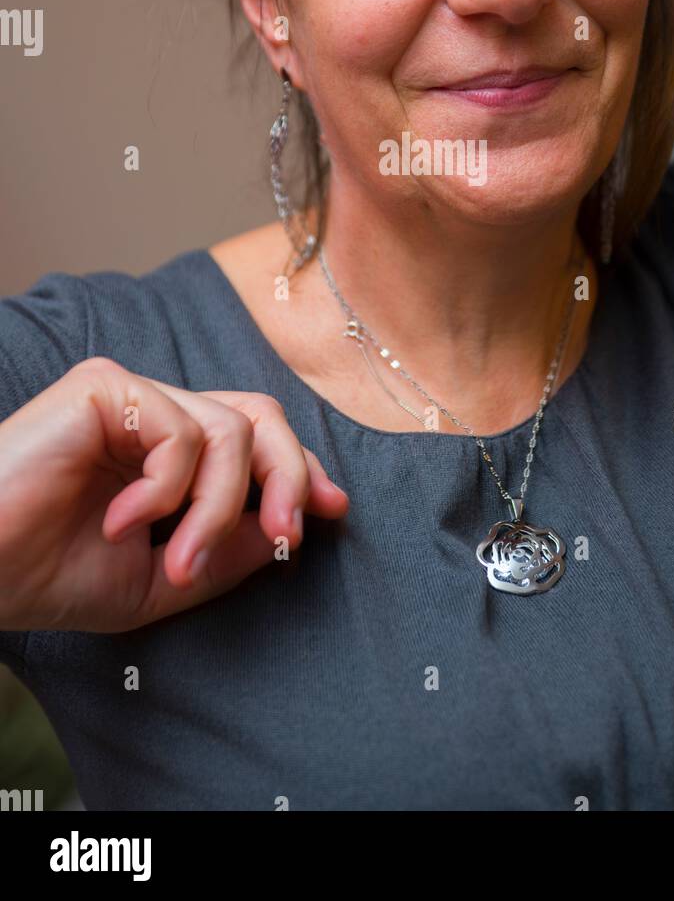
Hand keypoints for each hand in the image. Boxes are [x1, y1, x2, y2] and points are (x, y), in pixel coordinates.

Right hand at [0, 356, 348, 632]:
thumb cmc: (47, 575)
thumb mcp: (158, 580)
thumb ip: (225, 551)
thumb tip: (290, 528)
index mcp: (166, 452)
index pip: (255, 437)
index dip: (299, 469)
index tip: (332, 512)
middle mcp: (153, 414)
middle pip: (260, 417)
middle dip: (288, 477)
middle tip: (287, 536)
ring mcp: (130, 396)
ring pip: (230, 431)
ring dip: (219, 509)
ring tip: (178, 563)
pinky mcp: (105, 388)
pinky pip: (180, 430)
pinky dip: (169, 488)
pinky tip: (126, 522)